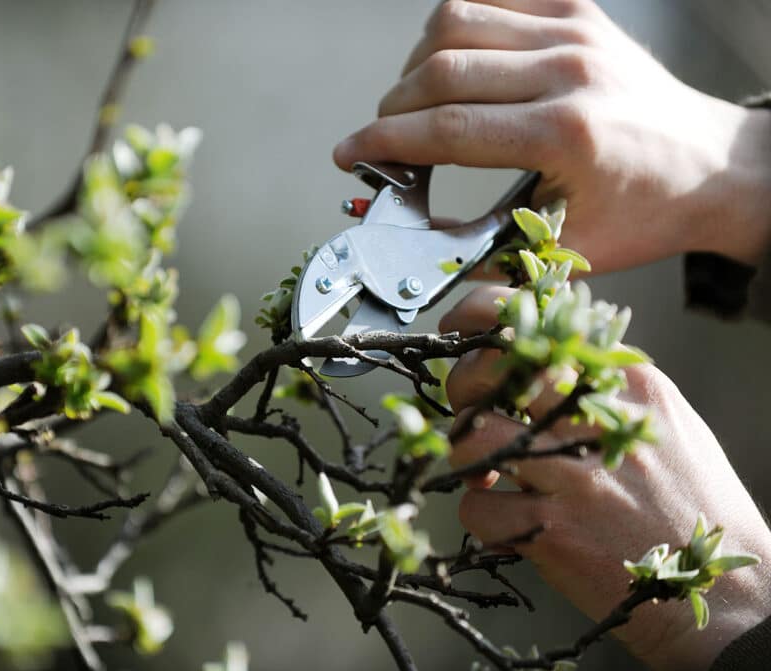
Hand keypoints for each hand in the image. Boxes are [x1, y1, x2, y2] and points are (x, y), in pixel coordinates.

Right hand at [333, 0, 770, 271]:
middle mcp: (569, 70)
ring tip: (415, 100)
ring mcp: (574, 31)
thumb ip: (481, 252)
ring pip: (455, 20)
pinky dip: (456, 25)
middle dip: (391, 107)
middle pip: (440, 70)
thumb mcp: (562, 249)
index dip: (382, 141)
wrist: (715, 165)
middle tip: (382, 138)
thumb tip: (414, 249)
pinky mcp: (578, 10)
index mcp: (566, 134)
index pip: (445, 128)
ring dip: (417, 62)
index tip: (349, 154)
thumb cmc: (644, 212)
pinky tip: (451, 60)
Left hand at [440, 285, 770, 670]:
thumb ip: (605, 385)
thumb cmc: (692, 503)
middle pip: (491, 370)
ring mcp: (573, 478)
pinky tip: (510, 522)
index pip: (539, 321)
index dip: (481, 314)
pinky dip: (481, 514)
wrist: (724, 591)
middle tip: (470, 410)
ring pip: (470, 437)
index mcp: (628, 382)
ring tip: (487, 471)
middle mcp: (597, 421)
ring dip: (463, 453)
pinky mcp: (553, 533)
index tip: (458, 325)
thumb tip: (538, 359)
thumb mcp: (662, 421)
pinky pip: (477, 508)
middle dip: (461, 384)